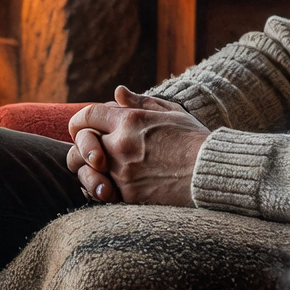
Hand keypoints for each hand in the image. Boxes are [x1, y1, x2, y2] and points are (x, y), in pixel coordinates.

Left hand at [67, 88, 208, 206]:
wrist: (211, 174)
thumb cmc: (195, 140)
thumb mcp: (171, 112)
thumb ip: (141, 102)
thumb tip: (118, 93)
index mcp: (130, 121)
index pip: (88, 115)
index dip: (82, 120)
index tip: (85, 125)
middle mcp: (120, 145)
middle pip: (79, 144)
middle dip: (81, 146)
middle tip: (90, 150)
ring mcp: (122, 172)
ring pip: (85, 171)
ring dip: (87, 169)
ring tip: (98, 170)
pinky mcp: (127, 195)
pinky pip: (99, 192)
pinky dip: (99, 188)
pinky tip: (107, 185)